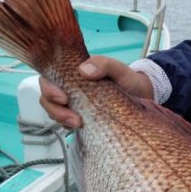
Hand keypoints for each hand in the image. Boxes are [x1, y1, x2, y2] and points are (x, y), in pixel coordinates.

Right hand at [39, 56, 153, 128]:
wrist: (143, 96)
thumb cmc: (127, 80)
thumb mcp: (117, 68)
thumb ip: (102, 64)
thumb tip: (83, 70)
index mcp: (73, 74)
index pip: (48, 79)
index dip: (48, 89)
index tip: (63, 97)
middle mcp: (70, 89)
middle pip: (47, 99)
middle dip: (55, 109)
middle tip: (73, 118)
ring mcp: (74, 105)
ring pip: (54, 112)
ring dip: (61, 120)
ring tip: (78, 124)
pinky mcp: (81, 119)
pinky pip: (66, 124)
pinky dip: (68, 127)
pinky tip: (81, 128)